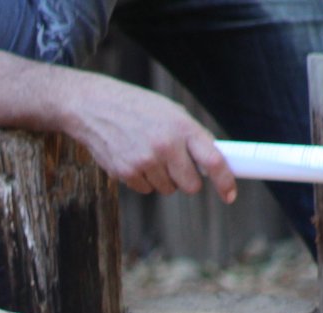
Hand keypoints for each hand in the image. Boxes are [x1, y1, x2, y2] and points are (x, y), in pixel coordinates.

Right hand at [0, 49, 237, 204]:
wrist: (93, 107)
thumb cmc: (137, 108)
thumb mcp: (169, 113)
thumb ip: (191, 137)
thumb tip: (213, 165)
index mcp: (181, 127)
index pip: (213, 162)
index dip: (225, 182)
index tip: (230, 195)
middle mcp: (165, 146)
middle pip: (190, 185)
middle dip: (187, 180)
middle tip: (177, 164)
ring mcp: (144, 162)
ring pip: (167, 189)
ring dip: (163, 178)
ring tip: (148, 153)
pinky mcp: (125, 174)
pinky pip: (146, 189)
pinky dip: (144, 179)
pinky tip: (133, 158)